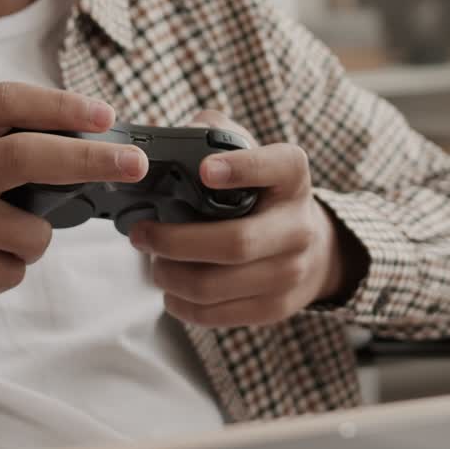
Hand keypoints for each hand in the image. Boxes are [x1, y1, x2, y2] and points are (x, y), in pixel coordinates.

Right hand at [0, 82, 147, 325]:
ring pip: (33, 232)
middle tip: (135, 163)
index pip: (10, 101)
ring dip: (31, 245)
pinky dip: (3, 274)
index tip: (106, 116)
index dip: (62, 106)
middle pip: (32, 155)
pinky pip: (10, 271)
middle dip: (93, 158)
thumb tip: (79, 146)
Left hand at [129, 111, 353, 327]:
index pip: (275, 166)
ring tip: (153, 262)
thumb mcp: (245, 152)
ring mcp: (290, 272)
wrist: (309, 246)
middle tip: (140, 233)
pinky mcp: (275, 308)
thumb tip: (163, 135)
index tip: (205, 170)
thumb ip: (211, 134)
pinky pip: (216, 315)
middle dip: (174, 241)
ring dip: (170, 275)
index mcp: (292, 176)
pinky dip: (181, 304)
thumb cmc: (258, 192)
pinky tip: (169, 288)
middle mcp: (298, 226)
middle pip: (234, 243)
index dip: (241, 168)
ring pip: (216, 285)